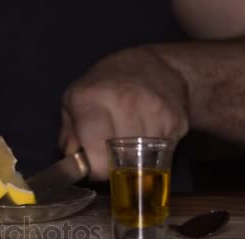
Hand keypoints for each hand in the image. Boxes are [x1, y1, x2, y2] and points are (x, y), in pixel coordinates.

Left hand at [60, 47, 188, 179]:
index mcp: (91, 99)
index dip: (94, 168)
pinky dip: (153, 152)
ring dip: (135, 160)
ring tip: (129, 141)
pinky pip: (161, 153)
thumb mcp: (75, 99)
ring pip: (142, 161)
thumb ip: (68, 133)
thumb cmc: (106, 85)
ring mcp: (153, 111)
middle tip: (111, 153)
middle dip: (114, 165)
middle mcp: (123, 103)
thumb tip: (72, 158)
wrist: (154, 64)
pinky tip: (146, 133)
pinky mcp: (175, 119)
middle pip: (121, 163)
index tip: (94, 163)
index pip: (97, 158)